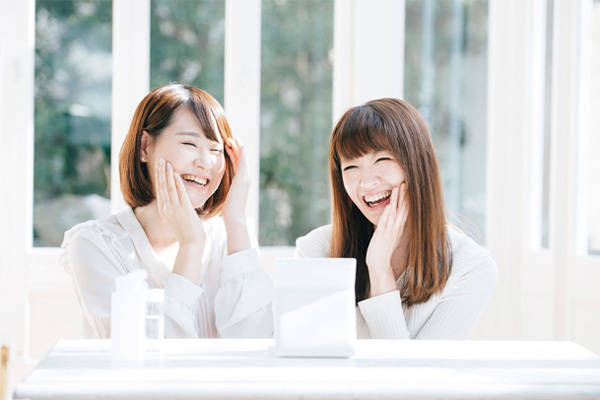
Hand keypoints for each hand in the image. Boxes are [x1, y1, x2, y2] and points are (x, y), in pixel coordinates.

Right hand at [155, 158, 205, 245]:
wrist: (191, 244)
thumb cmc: (186, 233)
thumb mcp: (176, 220)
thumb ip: (174, 209)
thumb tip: (176, 200)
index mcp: (164, 211)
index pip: (160, 191)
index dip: (159, 178)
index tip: (159, 168)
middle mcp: (166, 209)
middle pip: (162, 187)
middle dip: (161, 172)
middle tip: (160, 160)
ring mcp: (174, 209)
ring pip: (169, 188)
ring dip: (167, 174)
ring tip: (167, 162)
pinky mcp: (184, 210)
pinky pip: (180, 193)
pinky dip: (177, 183)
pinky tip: (176, 174)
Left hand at [222, 138, 251, 254]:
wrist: (235, 216)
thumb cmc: (229, 211)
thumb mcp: (227, 198)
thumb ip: (226, 191)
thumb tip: (219, 191)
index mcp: (241, 183)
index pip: (237, 166)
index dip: (234, 156)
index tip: (228, 148)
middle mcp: (246, 178)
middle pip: (241, 160)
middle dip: (236, 149)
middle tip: (231, 139)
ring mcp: (246, 177)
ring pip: (242, 158)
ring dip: (238, 147)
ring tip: (233, 138)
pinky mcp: (243, 176)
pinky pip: (243, 160)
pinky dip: (241, 151)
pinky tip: (237, 143)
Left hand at [365, 183, 408, 295]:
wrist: (379, 266)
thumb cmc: (382, 251)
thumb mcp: (389, 236)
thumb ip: (391, 227)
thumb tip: (391, 219)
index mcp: (397, 228)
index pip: (404, 210)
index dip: (406, 199)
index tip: (408, 188)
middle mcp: (395, 228)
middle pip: (402, 209)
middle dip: (404, 195)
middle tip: (405, 183)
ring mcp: (389, 231)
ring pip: (394, 212)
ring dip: (397, 200)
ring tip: (398, 188)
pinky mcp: (382, 235)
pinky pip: (386, 222)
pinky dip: (388, 214)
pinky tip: (390, 205)